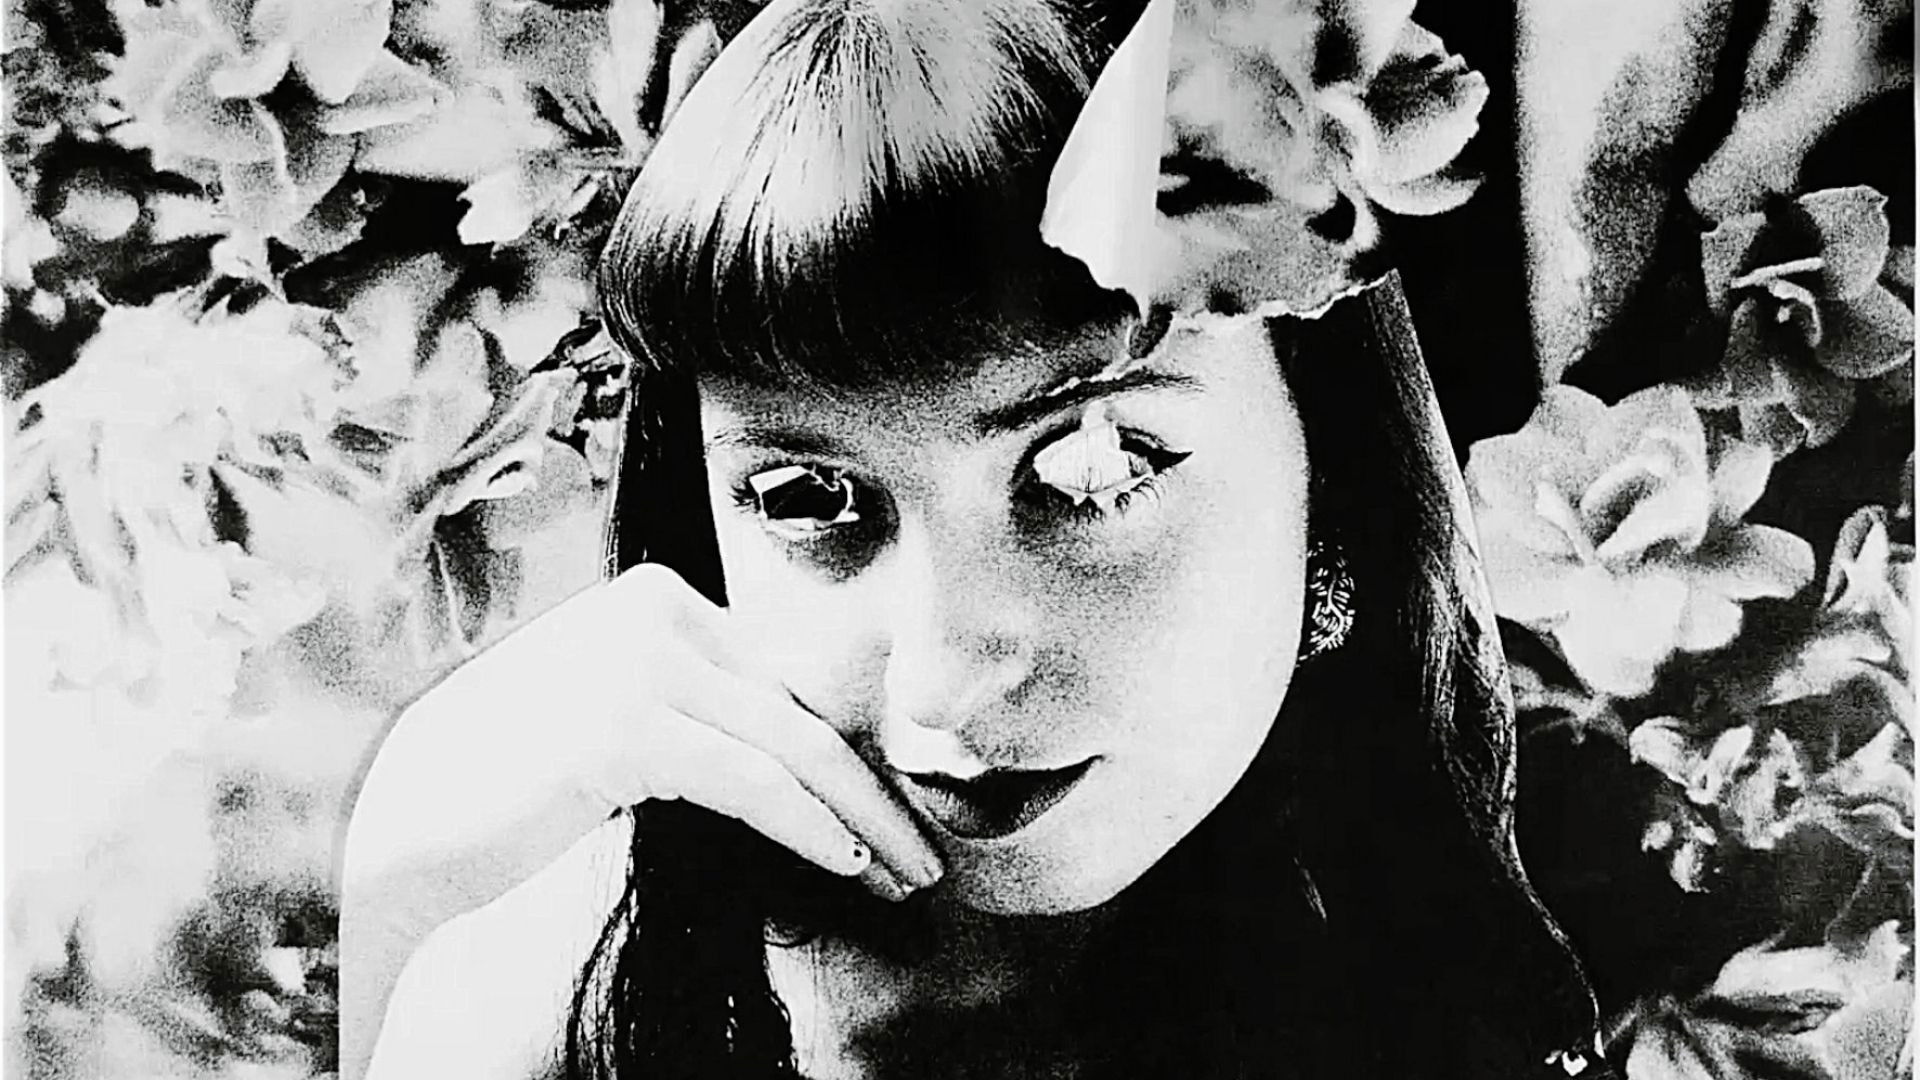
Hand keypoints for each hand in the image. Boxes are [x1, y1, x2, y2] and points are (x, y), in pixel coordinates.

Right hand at [340, 562, 940, 1076]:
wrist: (413, 817)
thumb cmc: (521, 775)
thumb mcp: (625, 714)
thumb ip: (706, 704)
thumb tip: (813, 733)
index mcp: (659, 598)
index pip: (786, 682)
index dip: (849, 753)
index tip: (891, 812)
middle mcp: (654, 613)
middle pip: (800, 710)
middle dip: (872, 790)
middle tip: (921, 851)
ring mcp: (637, 665)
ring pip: (789, 747)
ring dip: (859, 819)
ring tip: (900, 872)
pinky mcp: (624, 728)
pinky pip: (748, 781)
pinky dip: (807, 824)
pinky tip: (845, 860)